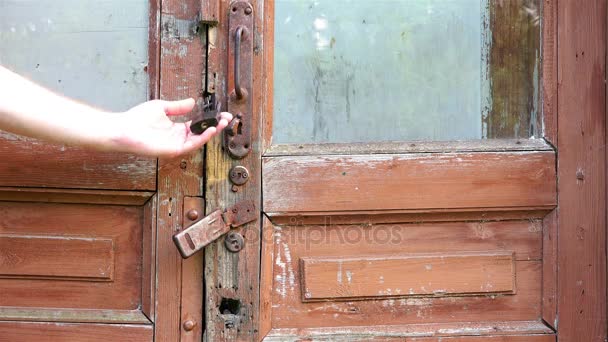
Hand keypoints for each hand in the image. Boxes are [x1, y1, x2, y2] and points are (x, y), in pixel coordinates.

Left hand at [111, 98, 231, 156]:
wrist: (123, 129)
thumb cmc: (137, 119)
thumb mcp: (162, 107)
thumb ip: (178, 106)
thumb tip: (192, 102)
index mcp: (176, 129)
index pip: (198, 125)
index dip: (210, 120)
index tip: (221, 114)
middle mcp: (178, 138)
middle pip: (201, 133)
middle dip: (216, 126)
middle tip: (227, 119)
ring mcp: (176, 145)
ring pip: (198, 140)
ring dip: (211, 132)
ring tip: (222, 123)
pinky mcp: (172, 150)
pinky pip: (190, 145)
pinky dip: (201, 138)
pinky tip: (209, 130)